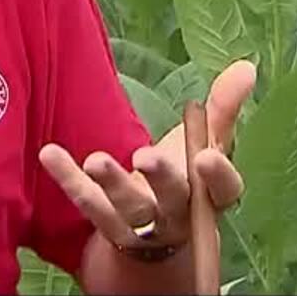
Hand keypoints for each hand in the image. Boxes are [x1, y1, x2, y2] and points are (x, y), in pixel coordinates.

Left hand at [38, 59, 255, 250]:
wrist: (157, 228)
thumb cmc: (187, 175)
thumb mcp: (208, 141)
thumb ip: (224, 107)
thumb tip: (246, 67)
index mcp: (211, 195)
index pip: (224, 191)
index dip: (217, 176)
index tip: (207, 155)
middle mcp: (178, 215)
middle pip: (172, 199)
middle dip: (160, 178)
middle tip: (146, 156)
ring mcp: (141, 225)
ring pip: (127, 210)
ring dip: (111, 185)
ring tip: (95, 160)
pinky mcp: (106, 224)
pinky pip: (86, 204)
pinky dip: (67, 180)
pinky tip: (50, 153)